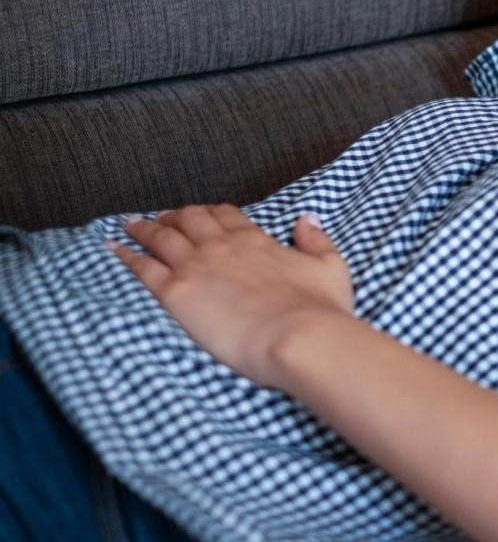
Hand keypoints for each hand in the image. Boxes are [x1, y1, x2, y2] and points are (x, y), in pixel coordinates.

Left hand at [106, 204, 353, 388]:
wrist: (299, 337)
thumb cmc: (320, 308)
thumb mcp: (331, 266)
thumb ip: (316, 240)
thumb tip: (305, 220)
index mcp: (255, 240)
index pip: (226, 215)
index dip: (210, 213)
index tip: (201, 215)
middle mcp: (222, 246)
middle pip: (189, 220)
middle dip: (174, 217)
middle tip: (162, 219)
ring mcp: (197, 266)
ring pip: (161, 237)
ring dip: (144, 228)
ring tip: (130, 225)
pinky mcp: (177, 293)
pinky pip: (143, 268)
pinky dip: (126, 255)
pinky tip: (113, 249)